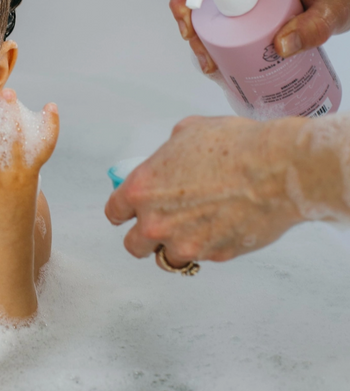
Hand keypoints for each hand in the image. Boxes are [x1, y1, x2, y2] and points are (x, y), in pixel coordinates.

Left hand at [0, 89, 58, 318]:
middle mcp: (17, 177)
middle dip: (12, 113)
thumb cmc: (13, 228)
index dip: (50, 126)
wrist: (5, 254)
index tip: (51, 106)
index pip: (45, 147)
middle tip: (9, 92)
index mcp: (31, 178)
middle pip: (17, 137)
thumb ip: (19, 176)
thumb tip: (8, 154)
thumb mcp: (23, 199)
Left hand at [104, 115, 304, 266]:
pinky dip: (208, 247)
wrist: (275, 168)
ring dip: (176, 247)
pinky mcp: (214, 256)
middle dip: (145, 237)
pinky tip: (221, 227)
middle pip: (133, 245)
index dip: (123, 212)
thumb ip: (168, 152)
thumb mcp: (188, 132)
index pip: (115, 212)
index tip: (128, 213)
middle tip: (161, 226)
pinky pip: (203, 257)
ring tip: (193, 230)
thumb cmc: (234, 145)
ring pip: (168, 258)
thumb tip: (171, 159)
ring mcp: (185, 243)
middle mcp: (156, 222)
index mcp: (142, 189)